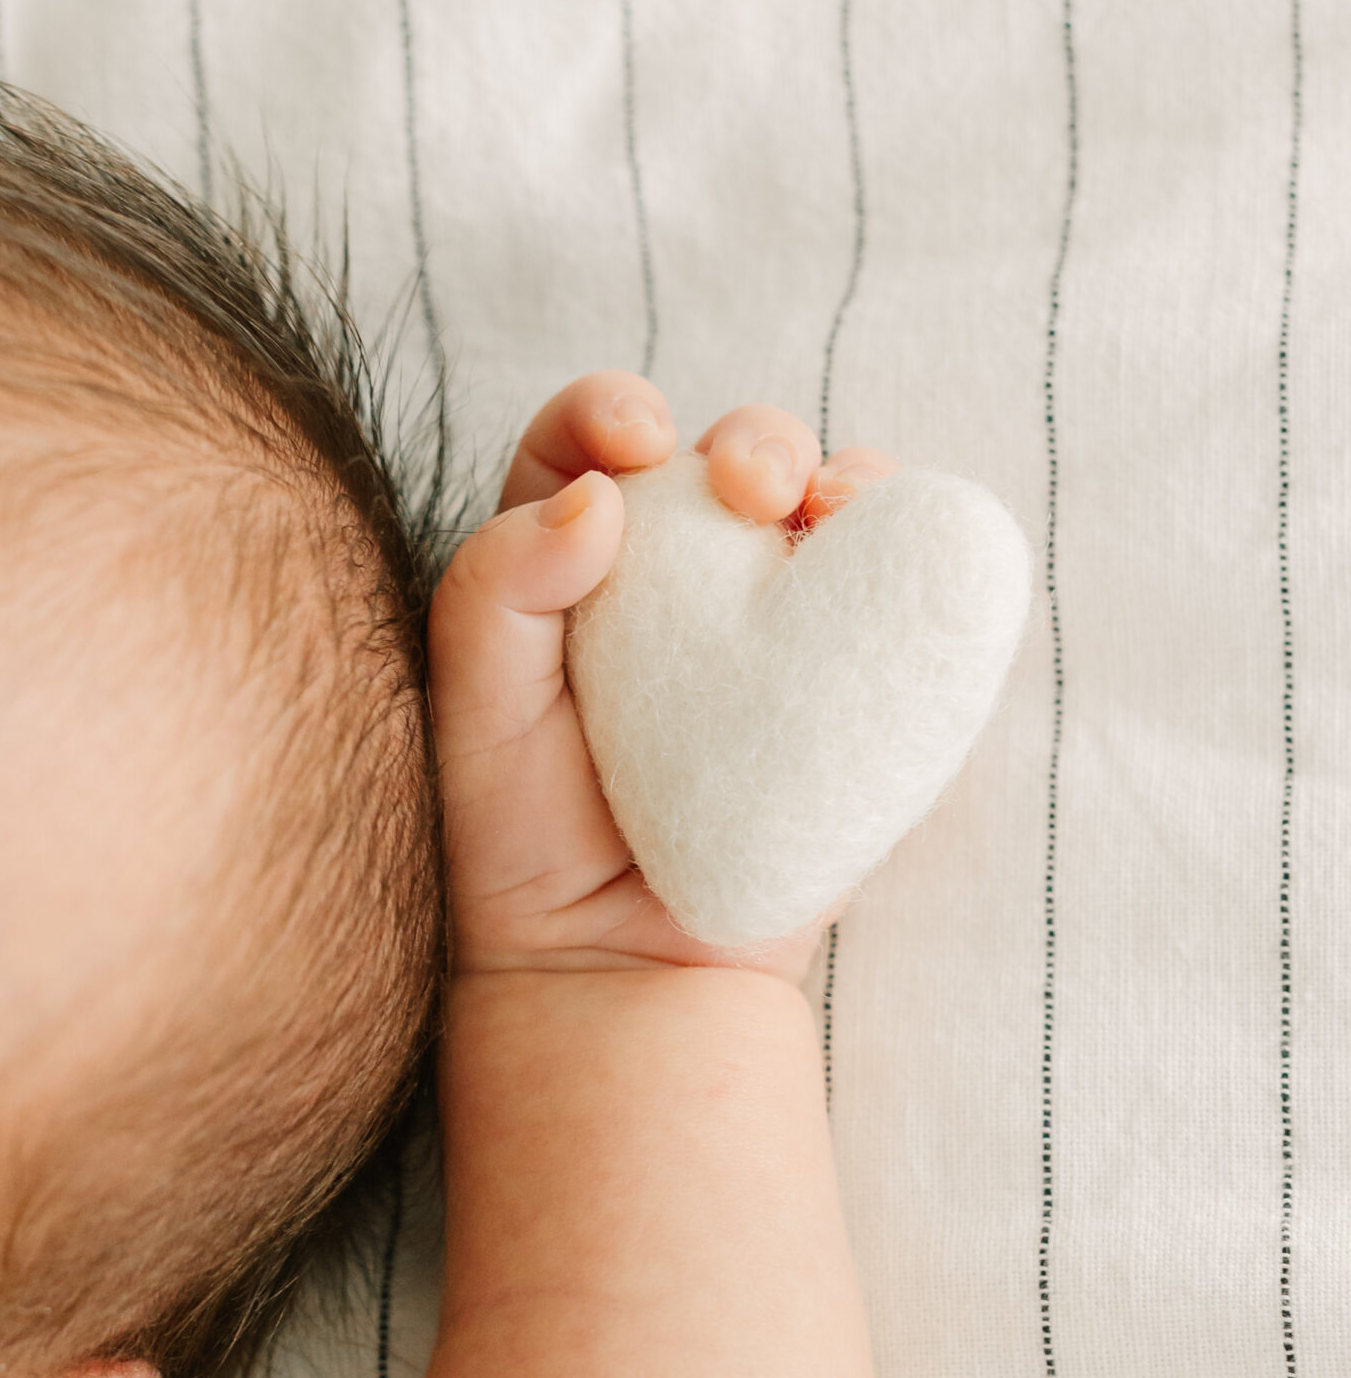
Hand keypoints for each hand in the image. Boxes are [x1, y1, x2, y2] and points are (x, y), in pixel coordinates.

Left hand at [428, 370, 895, 981]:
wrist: (617, 968)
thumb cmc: (521, 839)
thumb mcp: (474, 712)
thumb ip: (498, 591)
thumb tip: (599, 495)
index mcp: (567, 557)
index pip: (590, 443)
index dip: (614, 409)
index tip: (635, 439)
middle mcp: (673, 575)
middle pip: (724, 460)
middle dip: (753, 441)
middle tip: (753, 487)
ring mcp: (767, 628)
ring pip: (820, 509)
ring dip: (839, 477)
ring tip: (832, 505)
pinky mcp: (841, 683)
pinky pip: (887, 598)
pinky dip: (903, 551)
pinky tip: (887, 548)